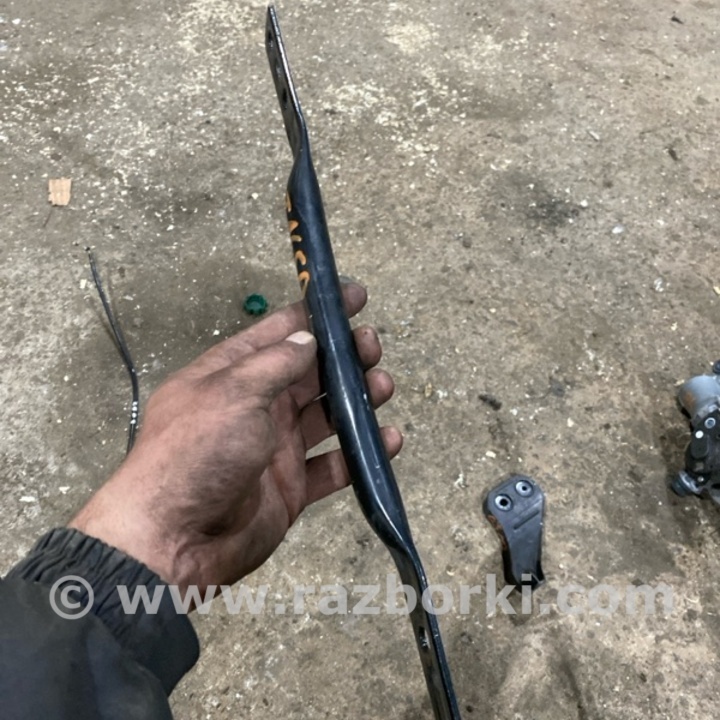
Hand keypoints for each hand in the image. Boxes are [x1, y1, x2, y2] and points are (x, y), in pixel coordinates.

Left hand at [69, 283, 401, 595]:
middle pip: (308, 373)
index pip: (279, 334)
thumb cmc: (197, 453)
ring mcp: (275, 448)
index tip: (354, 298)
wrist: (176, 540)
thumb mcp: (232, 393)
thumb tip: (306, 338)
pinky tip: (388, 441)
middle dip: (343, 356)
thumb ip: (275, 364)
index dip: (316, 314)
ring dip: (357, 400)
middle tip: (371, 347)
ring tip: (383, 387)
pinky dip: (361, 454)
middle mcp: (255, 408)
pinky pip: (334, 466)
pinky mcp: (291, 487)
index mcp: (232, 376)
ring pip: (326, 415)